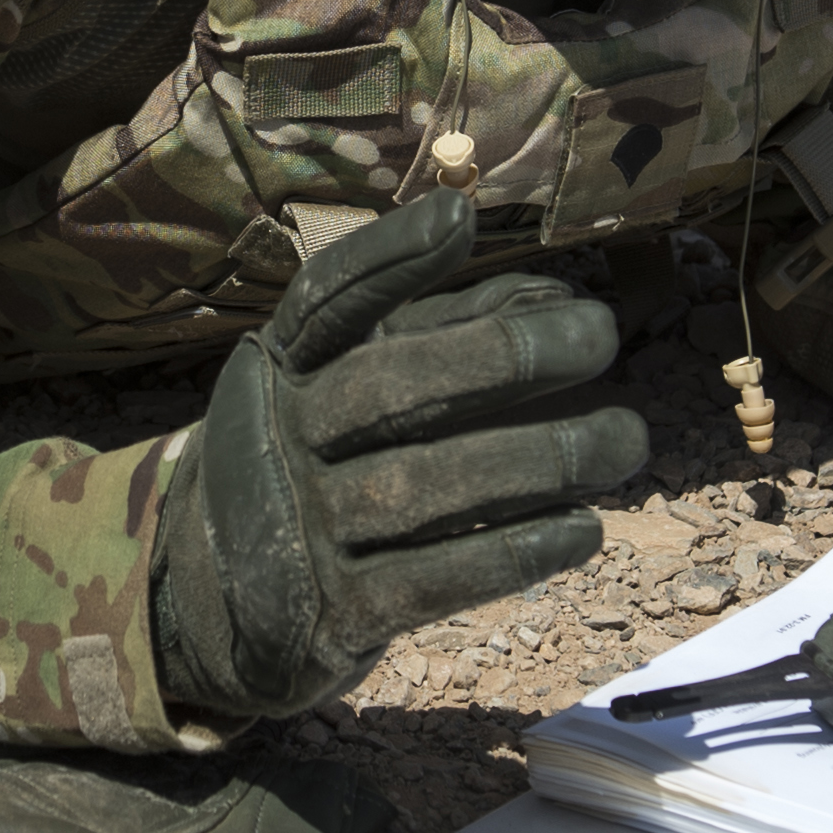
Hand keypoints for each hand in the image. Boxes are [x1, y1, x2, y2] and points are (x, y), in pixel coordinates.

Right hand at [151, 187, 646, 717]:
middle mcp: (275, 439)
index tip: (459, 216)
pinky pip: (431, 579)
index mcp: (277, 367)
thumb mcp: (341, 394)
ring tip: (626, 437)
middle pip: (389, 388)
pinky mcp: (327, 615)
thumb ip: (436, 339)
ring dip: (538, 459)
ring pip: (423, 487)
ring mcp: (295, 530)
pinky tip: (583, 529)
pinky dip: (513, 553)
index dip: (387, 258)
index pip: (326, 301)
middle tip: (600, 333)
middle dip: (504, 356)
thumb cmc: (311, 469)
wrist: (206, 604)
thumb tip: (549, 295)